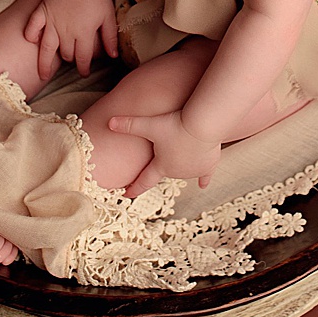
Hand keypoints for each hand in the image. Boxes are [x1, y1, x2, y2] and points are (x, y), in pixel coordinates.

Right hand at [24, 0, 118, 82]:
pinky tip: (32, 41)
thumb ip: (110, 38)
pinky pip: (32, 27)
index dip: (84, 68)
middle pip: (66, 55)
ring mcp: (52, 24)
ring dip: (44, 64)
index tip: (84, 73)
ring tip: (43, 74)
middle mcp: (66, 33)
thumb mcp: (108, 17)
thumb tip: (113, 56)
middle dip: (70, 61)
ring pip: (46, 49)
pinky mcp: (42, 13)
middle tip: (71, 61)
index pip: (83, 59)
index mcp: (84, 35)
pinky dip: (31, 35)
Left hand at [105, 108, 221, 196]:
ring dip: (182, 161)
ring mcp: (193, 171)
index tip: (127, 194)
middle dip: (164, 162)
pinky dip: (204, 179)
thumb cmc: (176, 126)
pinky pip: (205, 175)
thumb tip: (109, 122)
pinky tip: (202, 185)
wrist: (204, 125)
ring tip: (182, 146)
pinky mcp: (208, 165)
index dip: (134, 188)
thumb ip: (129, 125)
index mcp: (161, 166)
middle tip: (165, 148)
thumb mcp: (150, 125)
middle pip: (166, 169)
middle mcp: (177, 172)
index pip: (144, 180)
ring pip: (184, 169)